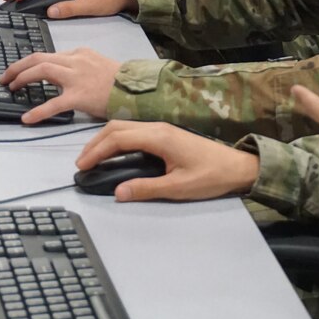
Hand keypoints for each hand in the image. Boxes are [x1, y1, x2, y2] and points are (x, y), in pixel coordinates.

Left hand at [0, 48, 120, 123]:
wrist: (138, 89)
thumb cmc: (121, 82)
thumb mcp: (99, 65)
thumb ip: (80, 67)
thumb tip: (63, 76)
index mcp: (80, 54)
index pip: (49, 55)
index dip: (30, 63)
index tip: (20, 70)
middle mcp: (76, 61)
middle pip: (39, 58)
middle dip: (18, 66)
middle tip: (6, 77)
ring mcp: (77, 77)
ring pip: (42, 70)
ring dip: (22, 78)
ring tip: (11, 88)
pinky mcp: (79, 95)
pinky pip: (53, 103)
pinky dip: (38, 111)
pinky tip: (27, 119)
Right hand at [76, 121, 259, 201]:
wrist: (237, 166)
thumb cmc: (211, 176)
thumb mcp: (178, 187)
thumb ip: (146, 189)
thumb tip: (118, 192)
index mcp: (160, 137)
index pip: (118, 137)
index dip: (96, 150)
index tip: (82, 166)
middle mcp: (159, 128)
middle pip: (118, 127)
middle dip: (95, 143)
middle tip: (81, 163)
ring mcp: (163, 129)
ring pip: (125, 127)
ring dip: (105, 140)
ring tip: (92, 158)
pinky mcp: (167, 134)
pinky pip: (135, 131)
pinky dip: (118, 139)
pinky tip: (113, 153)